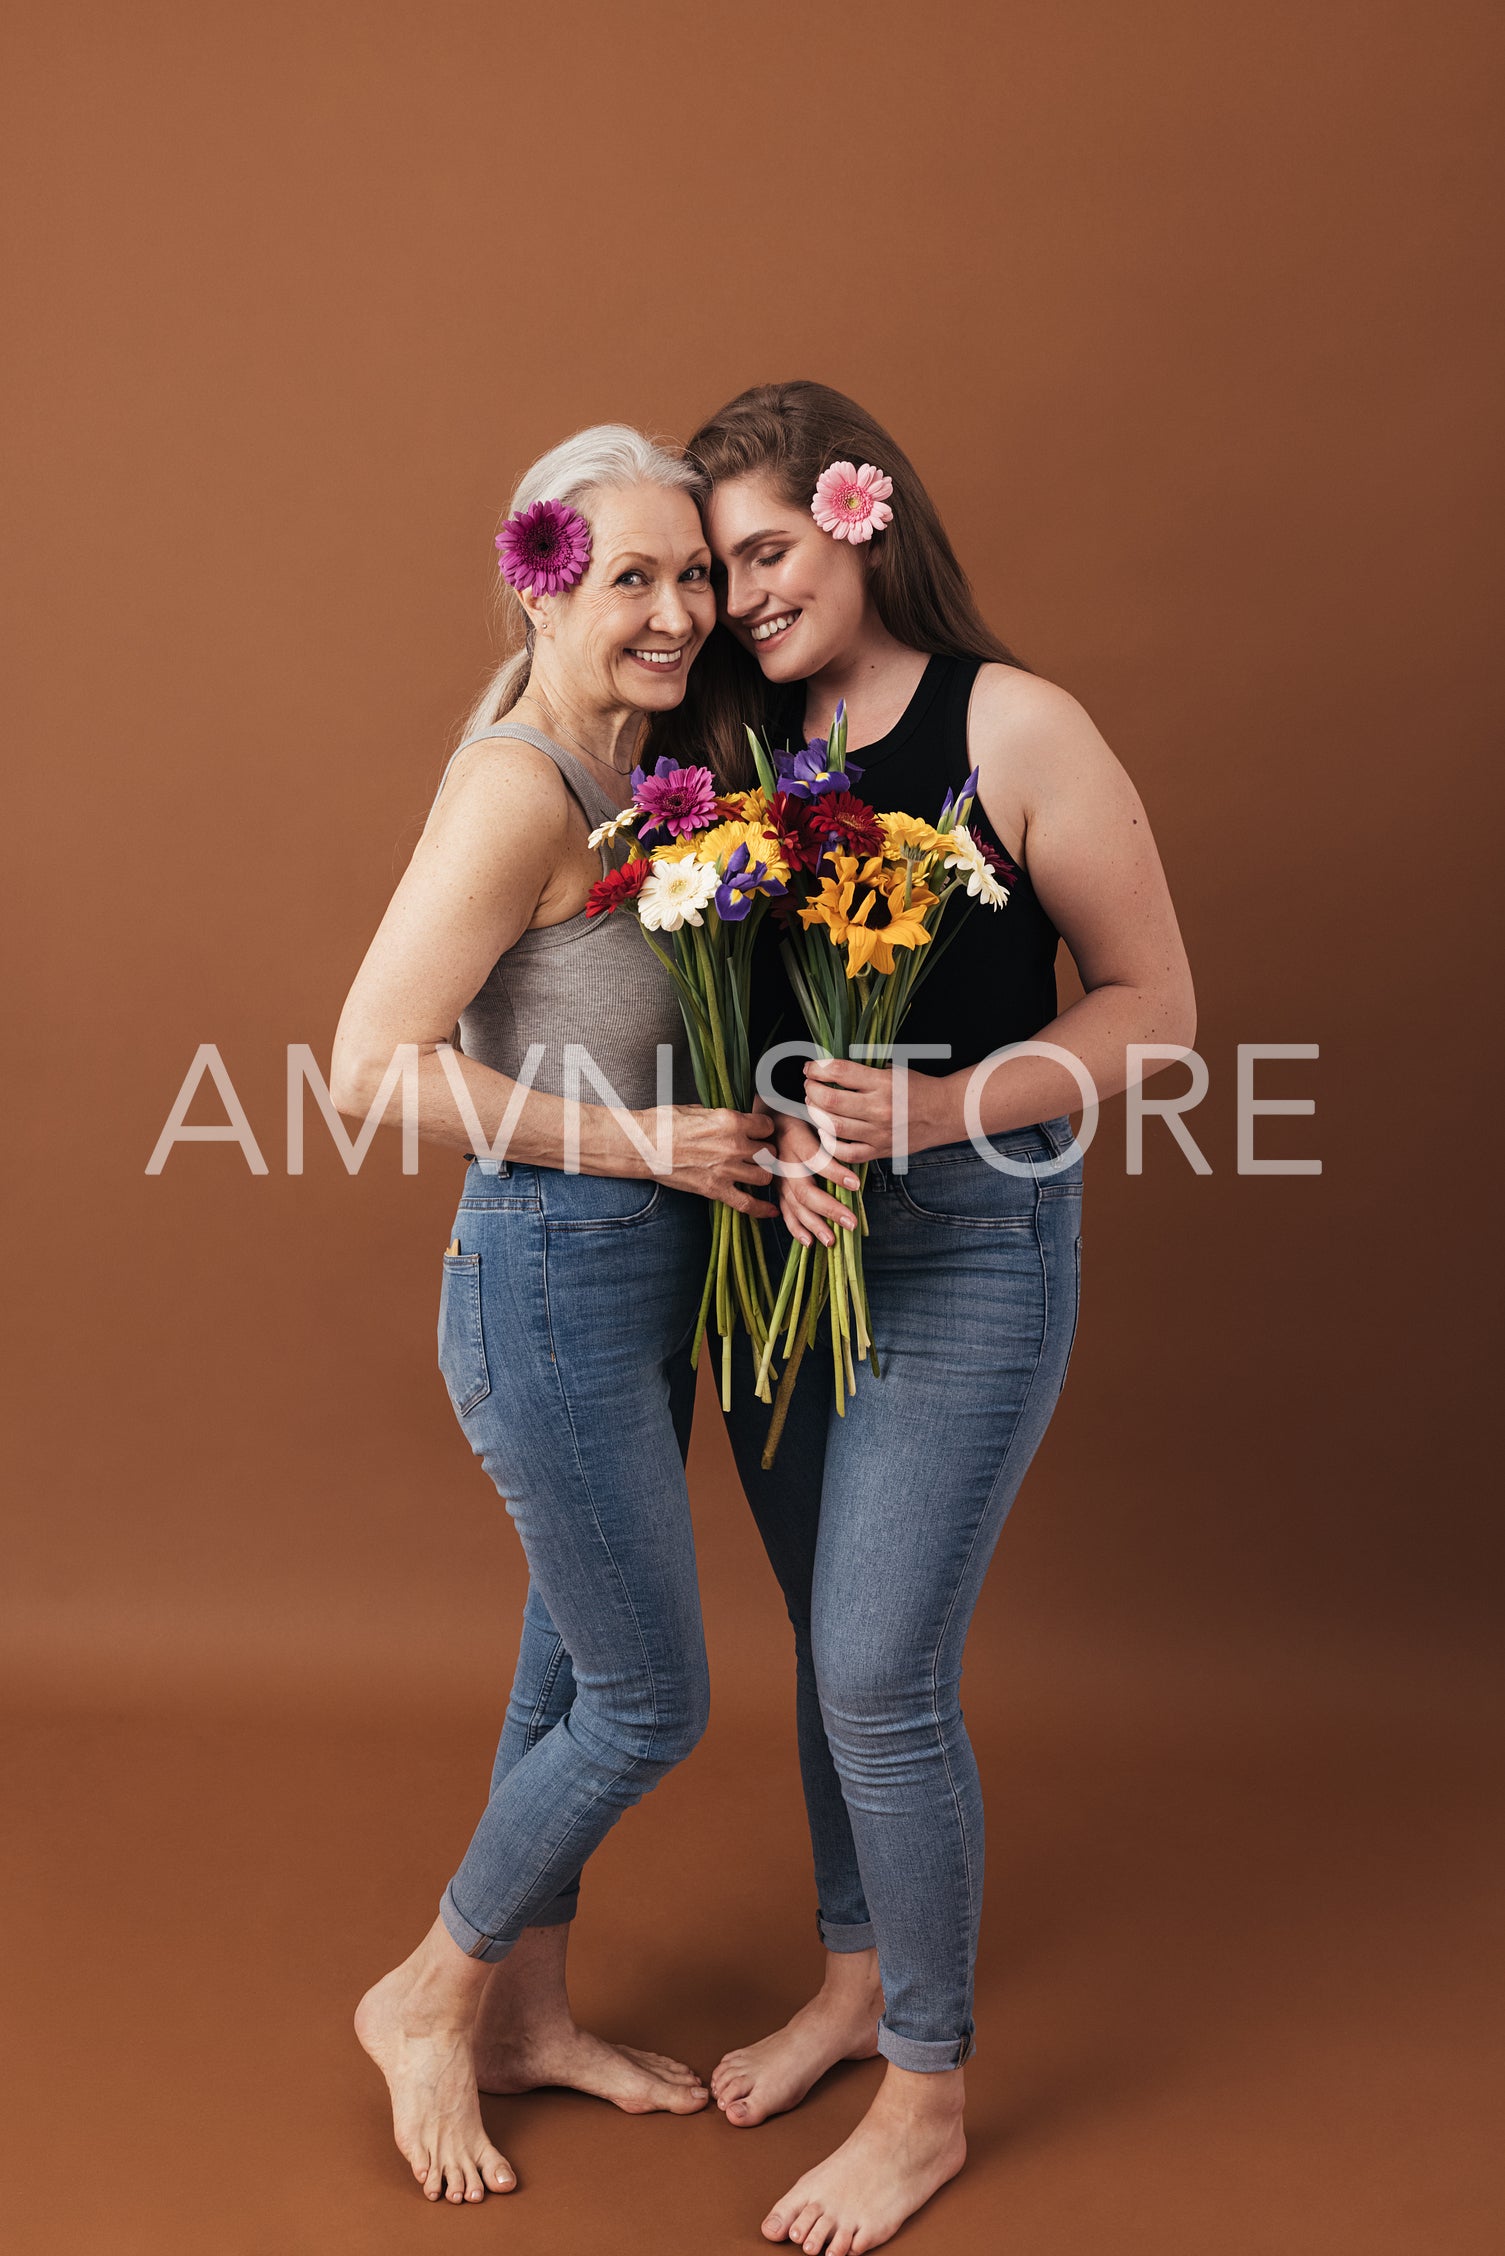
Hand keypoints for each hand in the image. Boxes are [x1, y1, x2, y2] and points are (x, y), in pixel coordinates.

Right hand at [640, 1105, 779, 1218]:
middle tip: (757, 1153)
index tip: (760, 1132)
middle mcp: (733, 1145)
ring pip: (765, 1177)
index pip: (767, 1126)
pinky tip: (769, 1210)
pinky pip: (747, 1204)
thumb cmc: (664, 1125)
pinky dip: (761, 1209)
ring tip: (755, 1172)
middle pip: (769, 1152)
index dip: (764, 1129)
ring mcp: (726, 1170)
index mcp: (730, 1121)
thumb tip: (734, 1121)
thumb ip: (722, 1117)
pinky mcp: (715, 1190)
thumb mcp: (698, 1110)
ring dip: (762, 1175)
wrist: (644, 1146)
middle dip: (765, 1152)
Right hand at [774, 1114, 860, 1249]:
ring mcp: (778, 1179)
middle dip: (828, 1209)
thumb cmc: (800, 1118)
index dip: (835, 1173)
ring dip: (814, 1225)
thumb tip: (860, 1151)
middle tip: (850, 1223)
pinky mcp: (776, 1190)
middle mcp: (783, 1162)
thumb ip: (831, 1135)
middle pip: (805, 1190)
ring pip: (795, 1206)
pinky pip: (785, 1212)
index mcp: (795, 1139)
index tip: (856, 1184)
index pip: (816, 1159)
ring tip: (832, 1241)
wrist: (768, 1121)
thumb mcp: (814, 1117)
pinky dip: (796, 1228)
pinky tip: (809, 1242)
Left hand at [802, 1056, 948, 1168]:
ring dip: (816, 1114)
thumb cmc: (917, 1087)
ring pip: (834, 1127)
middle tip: (809, 1086)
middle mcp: (880, 1108)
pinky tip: (825, 1132)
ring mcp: (879, 1133)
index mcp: (883, 1083)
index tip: (810, 1067)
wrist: (945, 1112)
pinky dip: (830, 1144)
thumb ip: (863, 1071)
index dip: (818, 1068)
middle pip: (830, 1101)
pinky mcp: (880, 1150)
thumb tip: (828, 1068)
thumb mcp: (893, 1069)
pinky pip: (846, 1153)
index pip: (840, 1072)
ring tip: (813, 1105)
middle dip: (811, 1090)